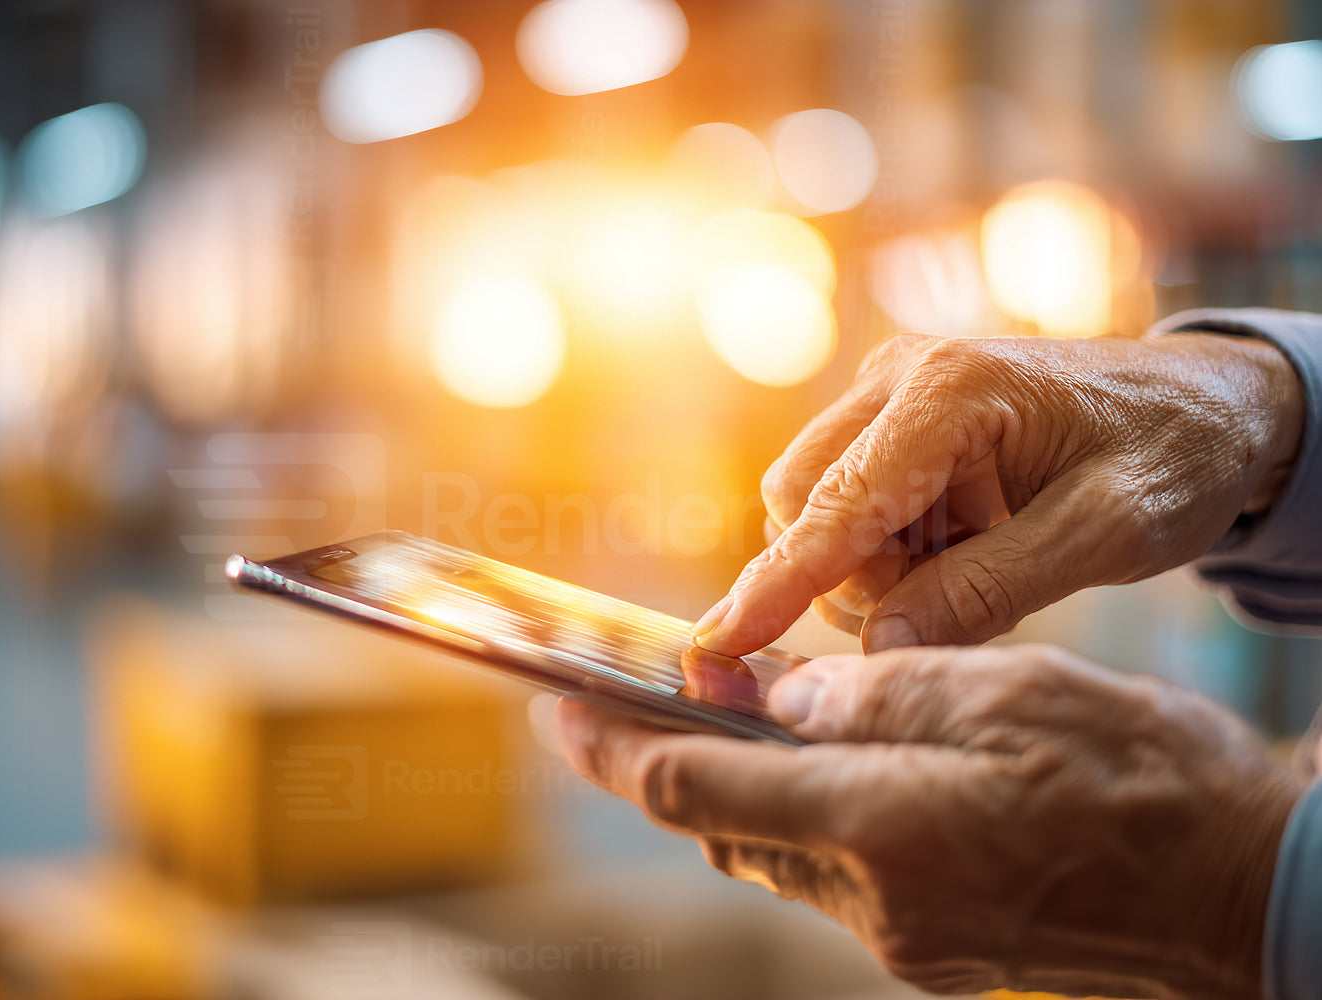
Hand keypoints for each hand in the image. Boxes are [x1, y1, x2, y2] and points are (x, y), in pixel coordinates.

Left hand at [556, 644, 1300, 997]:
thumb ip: (867, 695)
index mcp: (878, 825)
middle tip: (621, 702)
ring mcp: (902, 934)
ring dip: (732, 787)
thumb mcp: (1001, 692)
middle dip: (663, 763)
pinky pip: (828, 875)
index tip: (552, 708)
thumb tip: (767, 696)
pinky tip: (818, 768)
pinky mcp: (931, 944)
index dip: (609, 747)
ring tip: (722, 719)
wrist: (1241, 889)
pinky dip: (799, 816)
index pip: (694, 784)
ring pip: (771, 849)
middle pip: (721, 822)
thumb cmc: (1136, 773)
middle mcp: (872, 897)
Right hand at [691, 333, 1302, 654]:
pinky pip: (842, 498)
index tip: (718, 645)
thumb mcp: (1104, 534)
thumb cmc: (1173, 455)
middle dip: (847, 576)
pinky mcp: (890, 416)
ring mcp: (888, 390)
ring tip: (973, 562)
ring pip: (810, 504)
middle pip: (800, 501)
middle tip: (953, 598)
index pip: (838, 505)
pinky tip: (959, 543)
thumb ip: (988, 589)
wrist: (1208, 402)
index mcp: (953, 390)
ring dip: (866, 563)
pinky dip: (881, 545)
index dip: (777, 583)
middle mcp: (900, 375)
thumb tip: (880, 644)